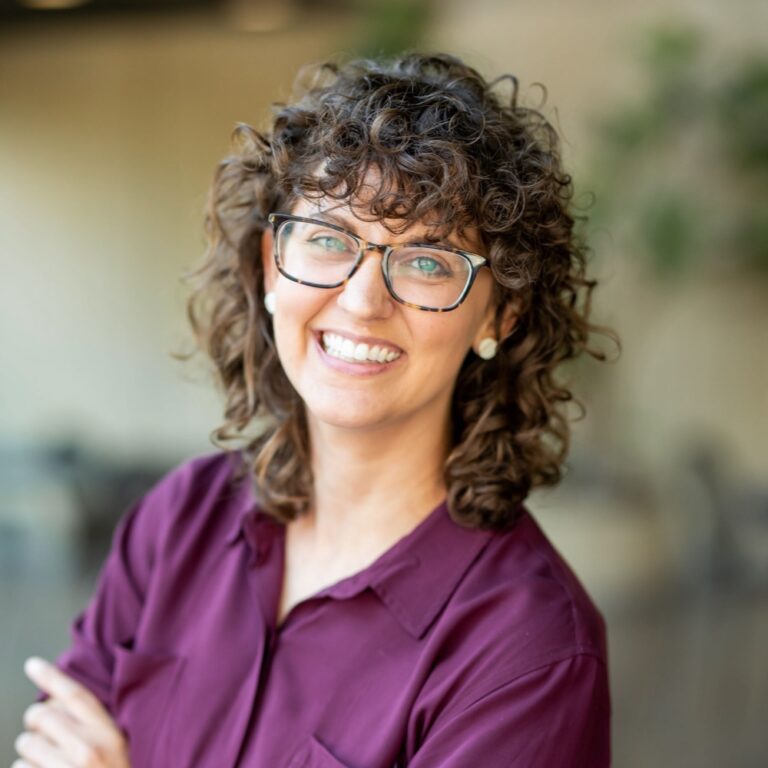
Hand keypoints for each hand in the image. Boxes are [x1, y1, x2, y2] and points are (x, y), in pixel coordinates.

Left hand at [14, 657, 130, 767]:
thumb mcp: (116, 748)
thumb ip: (92, 725)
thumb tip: (56, 703)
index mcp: (108, 733)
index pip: (76, 695)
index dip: (52, 676)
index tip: (31, 664)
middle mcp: (87, 749)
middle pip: (41, 716)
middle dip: (36, 723)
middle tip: (46, 734)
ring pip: (24, 744)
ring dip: (29, 752)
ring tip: (48, 763)